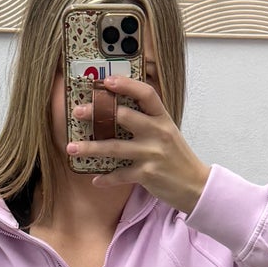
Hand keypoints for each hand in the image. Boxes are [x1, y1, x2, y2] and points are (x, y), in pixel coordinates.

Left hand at [67, 74, 210, 213]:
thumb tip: (118, 111)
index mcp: (163, 119)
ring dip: (90, 148)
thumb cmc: (178, 158)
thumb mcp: (168, 133)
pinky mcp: (147, 174)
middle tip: (78, 112)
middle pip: (124, 116)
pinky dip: (106, 178)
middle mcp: (157, 133)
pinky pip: (120, 174)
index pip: (146, 94)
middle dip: (97, 113)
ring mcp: (152, 153)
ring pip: (115, 148)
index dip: (126, 85)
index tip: (107, 81)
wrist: (196, 185)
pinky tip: (96, 180)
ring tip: (71, 148)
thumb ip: (148, 121)